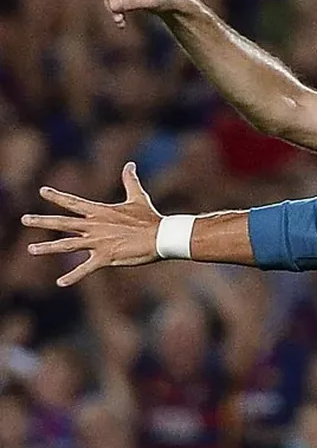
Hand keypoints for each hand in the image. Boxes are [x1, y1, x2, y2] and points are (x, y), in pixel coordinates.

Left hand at [21, 163, 162, 286]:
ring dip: (47, 248)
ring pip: (66, 245)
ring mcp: (97, 242)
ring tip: (31, 249)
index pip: (73, 202)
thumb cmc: (150, 218)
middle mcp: (94, 226)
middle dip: (42, 221)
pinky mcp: (105, 257)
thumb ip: (130, 181)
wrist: (161, 237)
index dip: (57, 196)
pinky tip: (60, 283)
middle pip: (62, 223)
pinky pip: (85, 269)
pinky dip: (73, 276)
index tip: (42, 191)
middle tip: (25, 219)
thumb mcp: (138, 197)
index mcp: (100, 211)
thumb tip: (130, 164)